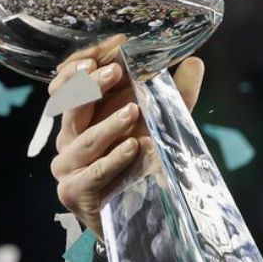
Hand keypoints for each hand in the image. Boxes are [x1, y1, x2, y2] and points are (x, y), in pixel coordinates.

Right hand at [49, 34, 203, 237]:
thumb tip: (195, 61)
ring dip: (110, 124)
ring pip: (85, 138)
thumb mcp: (162, 126)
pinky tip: (134, 148)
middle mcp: (69, 136)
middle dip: (93, 84)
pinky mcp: (73, 191)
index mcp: (82, 115)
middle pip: (72, 103)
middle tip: (116, 70)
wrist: (138, 217)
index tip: (116, 45)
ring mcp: (67, 164)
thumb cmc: (143, 165)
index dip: (89, 62)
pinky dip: (114, 160)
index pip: (74, 80)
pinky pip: (93, 172)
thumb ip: (175, 96)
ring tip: (133, 111)